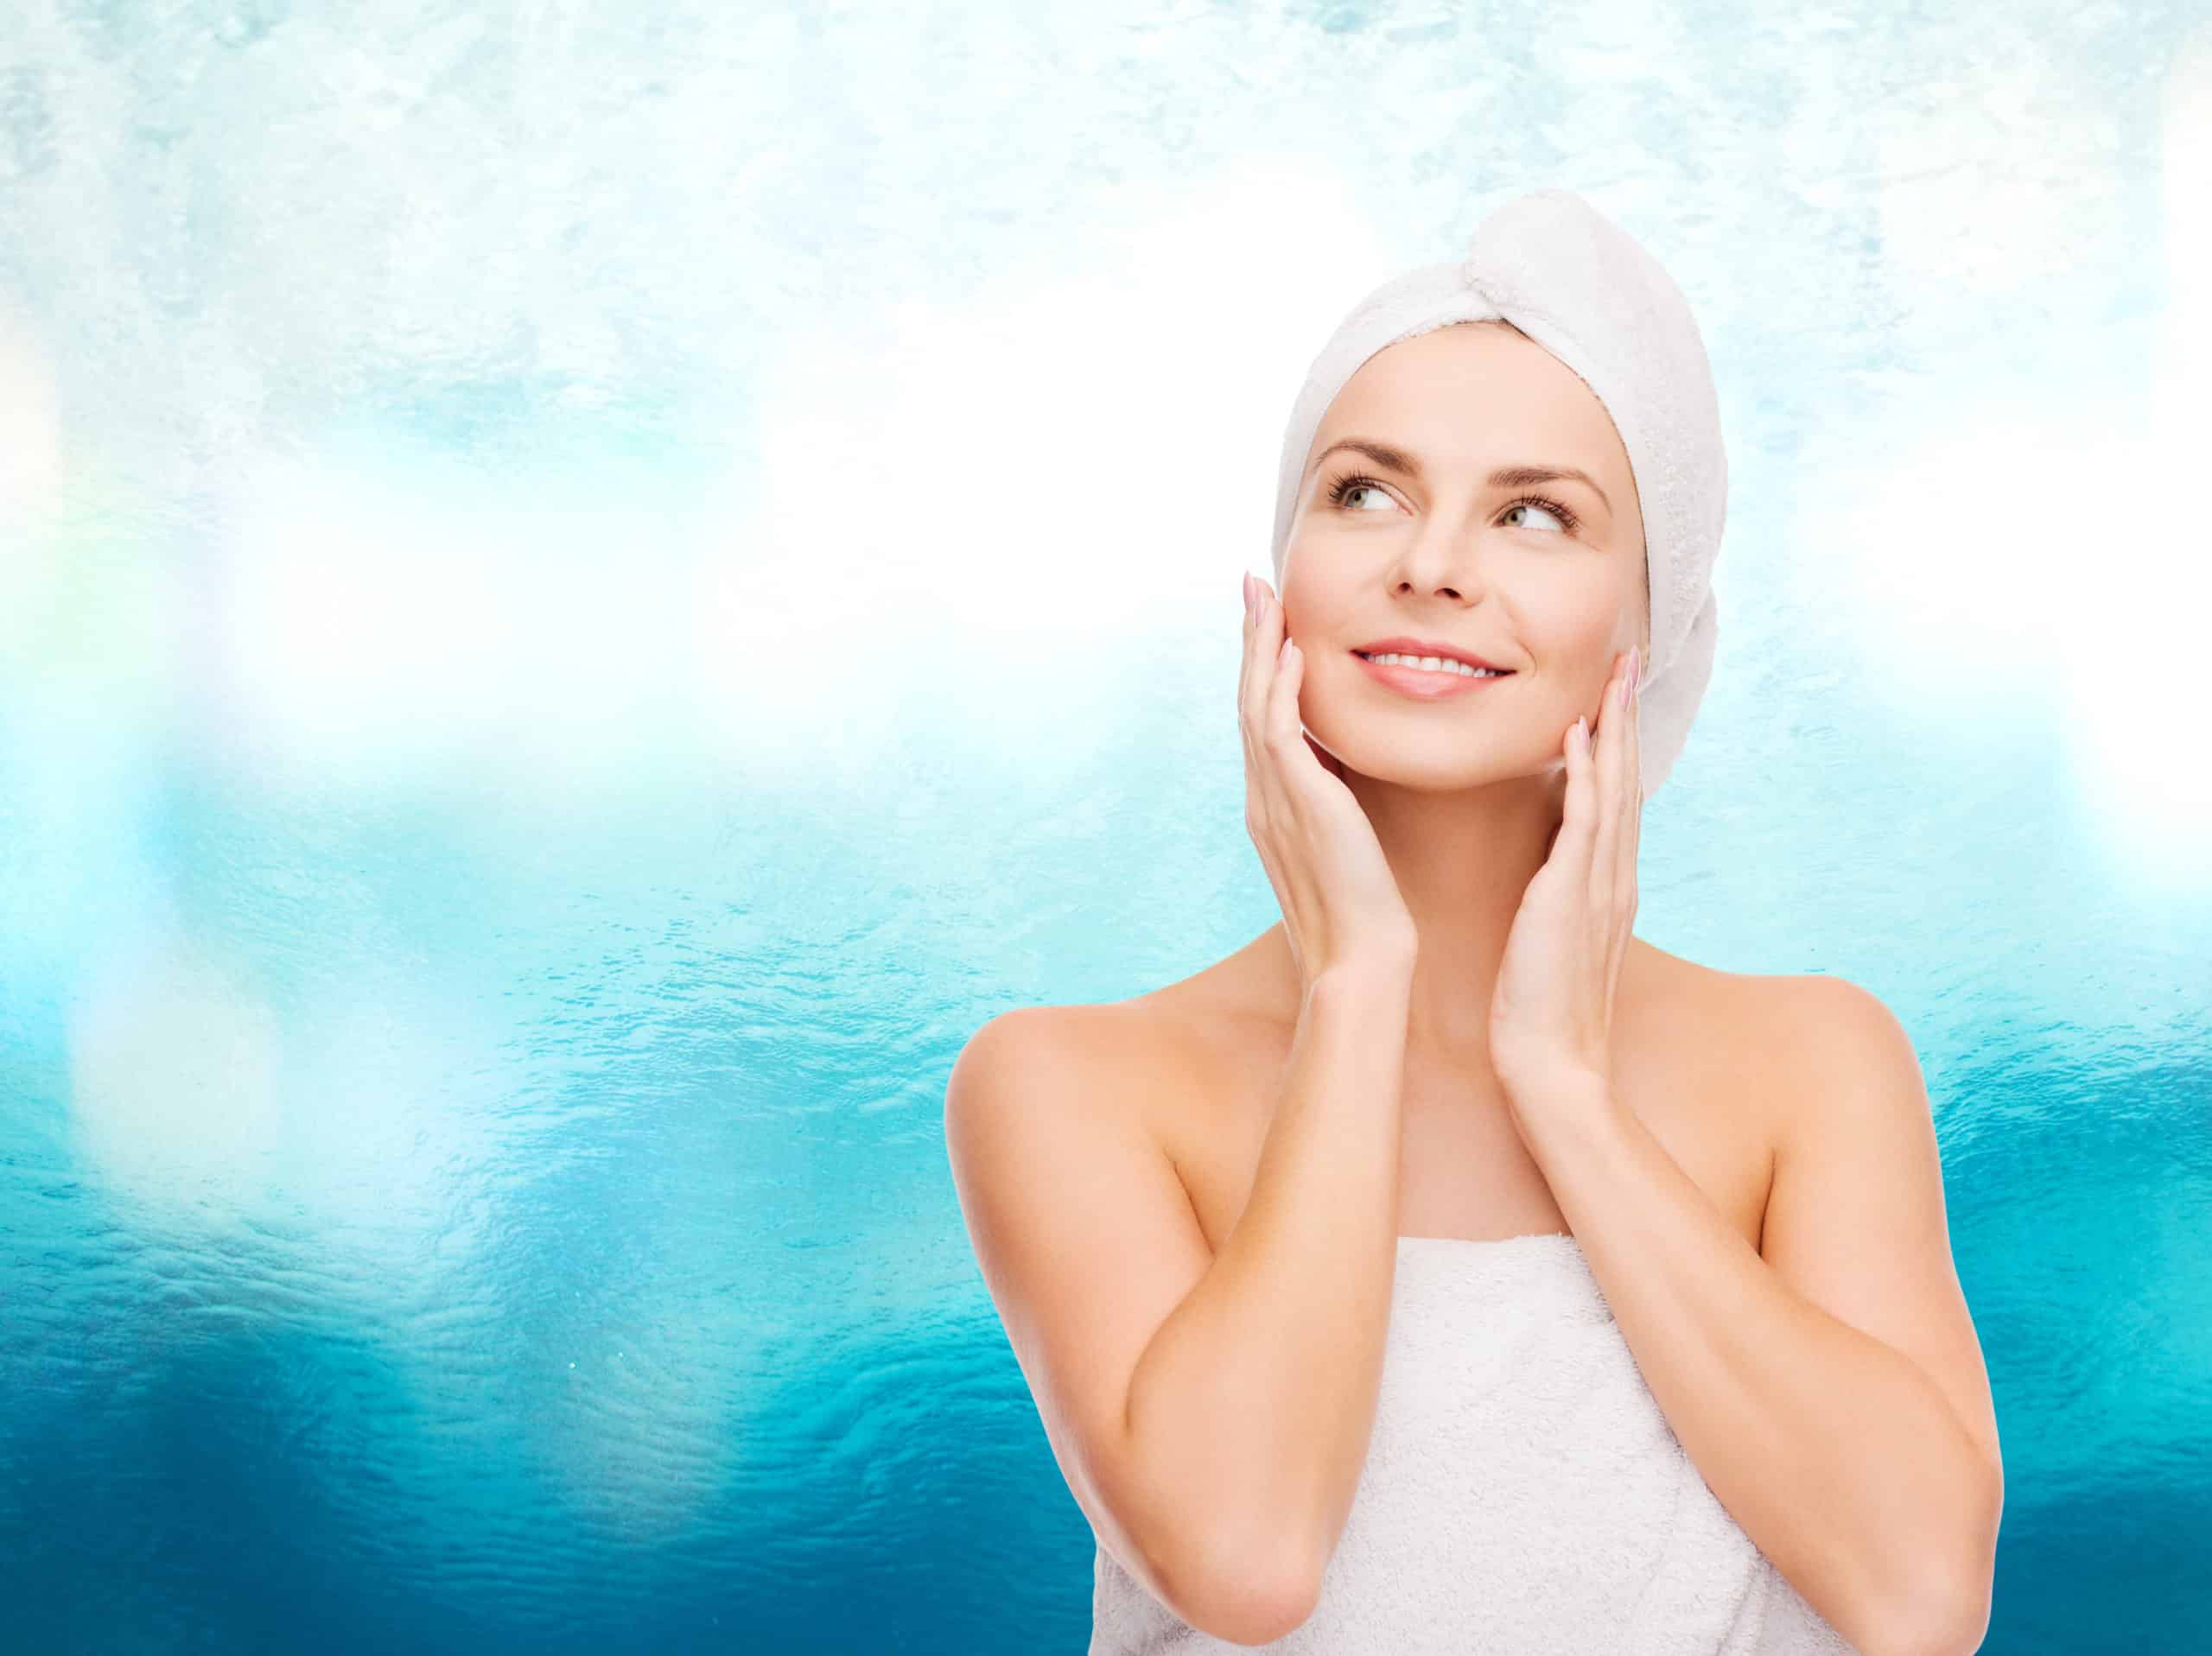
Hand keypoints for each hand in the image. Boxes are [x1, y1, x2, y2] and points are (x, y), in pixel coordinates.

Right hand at [1240, 572, 1417, 994]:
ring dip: (1261, 647)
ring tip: (1265, 597)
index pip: (1262, 719)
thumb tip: (1346, 771)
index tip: (1270, 620)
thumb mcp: (1345, 843)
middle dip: (1252, 640)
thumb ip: (1336, 802)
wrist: (1358, 960)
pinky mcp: (1301, 804)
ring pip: (1257, 705)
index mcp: (1274, 804)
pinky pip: (1280, 732)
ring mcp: (1276, 799)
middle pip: (1249, 699)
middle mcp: (1264, 796)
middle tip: (1253, 586)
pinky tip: (1291, 649)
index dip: (1263, 666)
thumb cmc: (1363, 912)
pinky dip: (1282, 686)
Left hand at [1489, 644, 1644, 1111]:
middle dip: (1626, 717)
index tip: (1612, 694)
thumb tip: (1547, 874)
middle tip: (1627, 659)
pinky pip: (1585, 820)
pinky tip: (1580, 731)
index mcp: (1606, 886)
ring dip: (1614, 725)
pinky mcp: (1575, 895)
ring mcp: (1601, 884)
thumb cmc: (1542, 1012)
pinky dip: (1588, 771)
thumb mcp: (1553, 942)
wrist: (1555, 1066)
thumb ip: (1558, 901)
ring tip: (1613, 672)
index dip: (1617, 744)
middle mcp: (1613, 876)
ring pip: (1615, 786)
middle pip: (1627, 779)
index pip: (1617, 799)